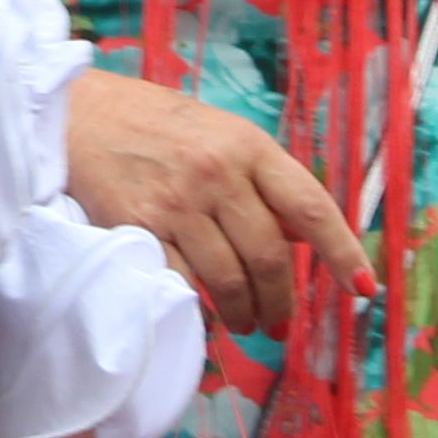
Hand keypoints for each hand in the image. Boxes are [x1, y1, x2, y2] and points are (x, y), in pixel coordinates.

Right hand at [65, 69, 368, 334]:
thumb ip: (259, 180)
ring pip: (231, 279)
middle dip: (282, 302)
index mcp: (248, 145)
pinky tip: (206, 315)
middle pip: (271, 256)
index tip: (363, 289)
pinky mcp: (141, 226)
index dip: (343, 252)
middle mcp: (218, 172)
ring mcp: (178, 201)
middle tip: (280, 324)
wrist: (75, 113)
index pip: (310, 206)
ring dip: (245, 314)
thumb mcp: (219, 133)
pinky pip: (185, 284)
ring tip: (245, 324)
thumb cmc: (151, 122)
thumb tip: (300, 235)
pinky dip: (201, 309)